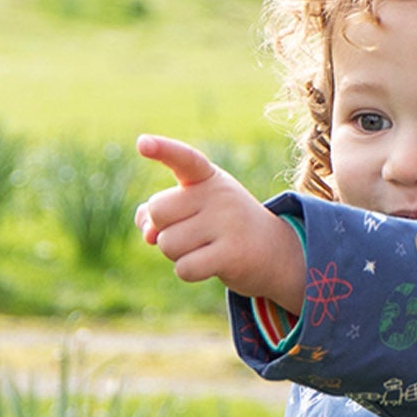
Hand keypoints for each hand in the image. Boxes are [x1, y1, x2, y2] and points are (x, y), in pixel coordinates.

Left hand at [135, 134, 305, 311]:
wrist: (274, 253)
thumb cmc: (224, 228)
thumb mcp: (194, 210)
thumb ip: (161, 213)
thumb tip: (147, 233)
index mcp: (207, 177)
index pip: (184, 158)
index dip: (162, 150)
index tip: (142, 144)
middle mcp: (218, 195)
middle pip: (157, 212)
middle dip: (163, 230)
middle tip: (191, 234)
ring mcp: (227, 223)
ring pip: (167, 244)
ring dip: (176, 255)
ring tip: (203, 249)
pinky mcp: (231, 254)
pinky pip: (184, 268)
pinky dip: (188, 272)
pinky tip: (208, 266)